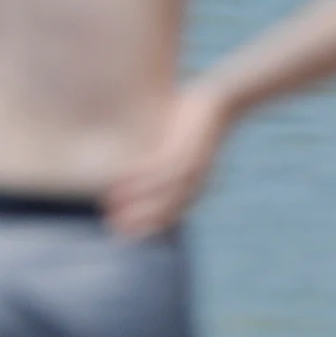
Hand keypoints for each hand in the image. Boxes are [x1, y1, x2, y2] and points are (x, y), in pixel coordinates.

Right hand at [98, 85, 229, 239]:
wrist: (224, 103)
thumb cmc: (198, 127)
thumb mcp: (182, 149)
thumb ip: (165, 163)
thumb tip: (143, 170)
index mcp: (197, 185)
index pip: (170, 214)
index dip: (147, 226)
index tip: (125, 233)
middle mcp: (196, 181)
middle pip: (165, 209)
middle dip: (139, 220)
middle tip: (113, 227)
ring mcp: (192, 167)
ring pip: (160, 191)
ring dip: (135, 200)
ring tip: (111, 205)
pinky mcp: (187, 149)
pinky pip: (159, 168)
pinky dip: (139, 176)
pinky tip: (119, 179)